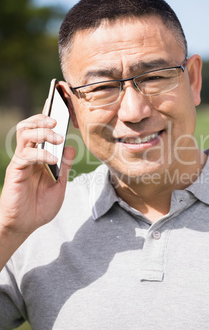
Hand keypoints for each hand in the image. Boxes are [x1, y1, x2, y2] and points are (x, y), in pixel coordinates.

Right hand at [0, 114, 74, 266]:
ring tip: (57, 136)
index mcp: (38, 157)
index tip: (59, 104)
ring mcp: (21, 161)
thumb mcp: (59, 185)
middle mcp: (28, 155)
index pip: (40, 132)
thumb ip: (65, 166)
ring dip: (41, 131)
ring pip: (24, 133)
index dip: (47, 117)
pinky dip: (41, 153)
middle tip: (58, 121)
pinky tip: (53, 159)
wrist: (25, 226)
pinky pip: (26, 154)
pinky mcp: (15, 170)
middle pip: (28, 126)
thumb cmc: (39, 207)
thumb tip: (72, 146)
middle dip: (42, 119)